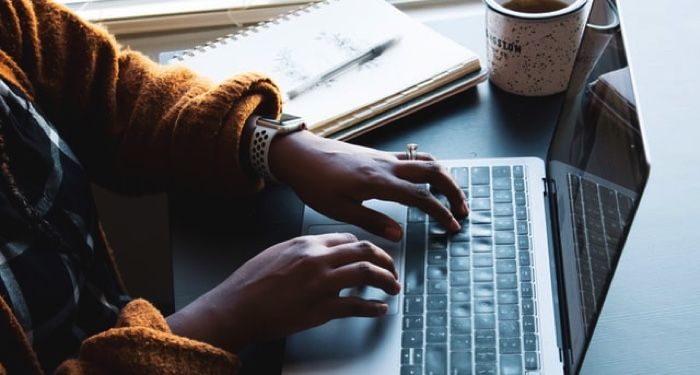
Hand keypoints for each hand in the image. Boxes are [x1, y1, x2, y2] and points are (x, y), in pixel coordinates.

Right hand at [167, 233, 399, 352]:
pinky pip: (357, 306)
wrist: (236, 308)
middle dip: (385, 260)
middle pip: (365, 251)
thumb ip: (303, 251)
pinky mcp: (321, 309)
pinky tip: (380, 309)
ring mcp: (321, 284)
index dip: (366, 247)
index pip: (348, 239)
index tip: (372, 255)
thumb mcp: (276, 253)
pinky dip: (373, 308)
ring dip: (387, 280)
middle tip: (392, 269)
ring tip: (393, 287)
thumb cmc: (250, 283)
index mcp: (306, 243)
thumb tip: (322, 253)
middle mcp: (317, 259)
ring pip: (367, 273)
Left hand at [269, 130, 468, 240]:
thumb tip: (399, 235)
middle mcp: (386, 165)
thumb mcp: (340, 210)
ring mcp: (384, 157)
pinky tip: (427, 181)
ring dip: (444, 177)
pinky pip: (412, 158)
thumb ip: (372, 222)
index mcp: (378, 182)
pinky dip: (428, 168)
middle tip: (462, 210)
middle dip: (453, 190)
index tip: (452, 226)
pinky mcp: (379, 155)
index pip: (421, 197)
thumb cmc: (314, 182)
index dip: (440, 212)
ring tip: (452, 195)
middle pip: (433, 171)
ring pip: (425, 161)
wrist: (300, 154)